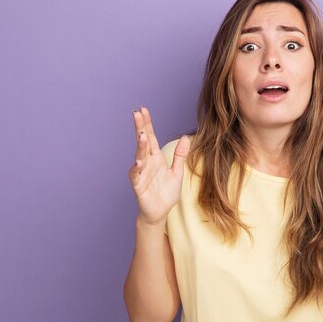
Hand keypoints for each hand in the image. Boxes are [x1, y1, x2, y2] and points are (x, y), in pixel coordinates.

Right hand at [127, 106, 190, 225]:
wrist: (160, 212)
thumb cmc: (166, 193)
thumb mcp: (177, 172)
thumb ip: (180, 155)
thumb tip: (186, 137)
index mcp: (156, 158)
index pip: (151, 137)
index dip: (147, 123)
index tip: (143, 109)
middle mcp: (147, 163)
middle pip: (143, 142)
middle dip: (140, 128)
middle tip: (136, 113)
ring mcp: (141, 173)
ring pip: (139, 156)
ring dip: (140, 146)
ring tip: (142, 136)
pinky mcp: (138, 186)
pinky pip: (136, 176)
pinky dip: (136, 169)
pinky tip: (138, 162)